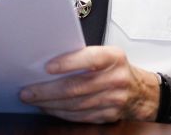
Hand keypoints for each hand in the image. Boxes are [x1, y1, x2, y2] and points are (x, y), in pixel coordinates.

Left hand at [19, 46, 158, 122]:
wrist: (142, 92)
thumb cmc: (116, 69)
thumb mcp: (107, 54)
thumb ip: (84, 56)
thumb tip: (49, 63)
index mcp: (114, 58)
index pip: (90, 59)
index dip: (68, 63)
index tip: (48, 67)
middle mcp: (116, 79)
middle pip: (77, 87)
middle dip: (48, 91)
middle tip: (28, 91)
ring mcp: (113, 100)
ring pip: (75, 105)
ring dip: (50, 104)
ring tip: (34, 100)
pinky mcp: (108, 116)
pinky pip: (80, 116)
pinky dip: (61, 113)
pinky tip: (49, 108)